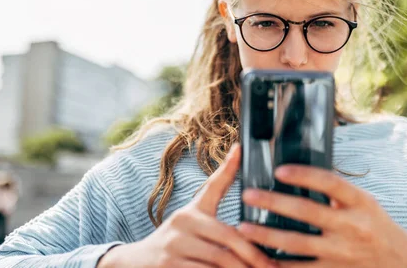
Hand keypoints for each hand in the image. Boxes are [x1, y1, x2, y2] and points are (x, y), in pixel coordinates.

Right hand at [98, 144, 276, 267]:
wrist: (135, 263)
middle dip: (253, 254)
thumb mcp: (193, 220)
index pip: (212, 186)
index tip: (240, 149)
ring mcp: (174, 245)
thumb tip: (238, 162)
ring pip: (219, 259)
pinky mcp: (168, 266)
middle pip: (228, 235)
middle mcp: (182, 223)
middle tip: (271, 266)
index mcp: (192, 211)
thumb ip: (217, 201)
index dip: (228, 168)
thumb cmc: (176, 242)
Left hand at [238, 165, 406, 267]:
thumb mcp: (364, 201)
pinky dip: (277, 264)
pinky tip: (258, 257)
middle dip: (273, 203)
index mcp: (360, 202)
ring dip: (266, 236)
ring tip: (243, 228)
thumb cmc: (375, 224)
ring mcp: (342, 252)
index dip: (303, 175)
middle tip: (248, 195)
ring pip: (297, 244)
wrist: (399, 261)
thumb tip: (300, 174)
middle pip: (307, 212)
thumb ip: (336, 191)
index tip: (279, 170)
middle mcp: (351, 226)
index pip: (329, 182)